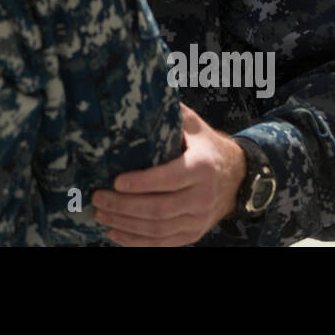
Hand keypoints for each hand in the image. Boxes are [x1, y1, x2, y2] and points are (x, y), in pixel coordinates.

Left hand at [91, 103, 246, 246]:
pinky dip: (136, 242)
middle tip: (98, 198)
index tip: (116, 181)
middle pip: (159, 209)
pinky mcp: (193, 233)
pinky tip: (115, 233)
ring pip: (158, 229)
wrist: (237, 177)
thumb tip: (141, 91)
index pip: (170, 178)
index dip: (142, 183)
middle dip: (124, 206)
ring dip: (125, 224)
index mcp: (201, 167)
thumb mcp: (193, 125)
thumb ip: (171, 112)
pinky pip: (163, 243)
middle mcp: (202, 196)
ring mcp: (198, 219)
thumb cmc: (204, 146)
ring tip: (100, 214)